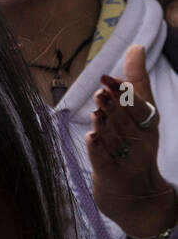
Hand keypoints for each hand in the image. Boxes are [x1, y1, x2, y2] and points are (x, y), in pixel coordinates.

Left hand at [87, 44, 177, 238]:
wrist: (137, 191)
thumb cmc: (136, 140)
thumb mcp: (141, 111)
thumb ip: (136, 80)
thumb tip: (136, 46)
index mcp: (148, 124)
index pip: (139, 108)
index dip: (125, 94)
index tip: (108, 79)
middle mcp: (140, 142)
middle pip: (127, 123)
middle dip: (116, 108)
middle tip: (102, 92)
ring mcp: (126, 160)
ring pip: (115, 139)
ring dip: (105, 124)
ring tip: (97, 109)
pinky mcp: (111, 174)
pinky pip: (104, 161)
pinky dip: (98, 149)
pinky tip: (91, 137)